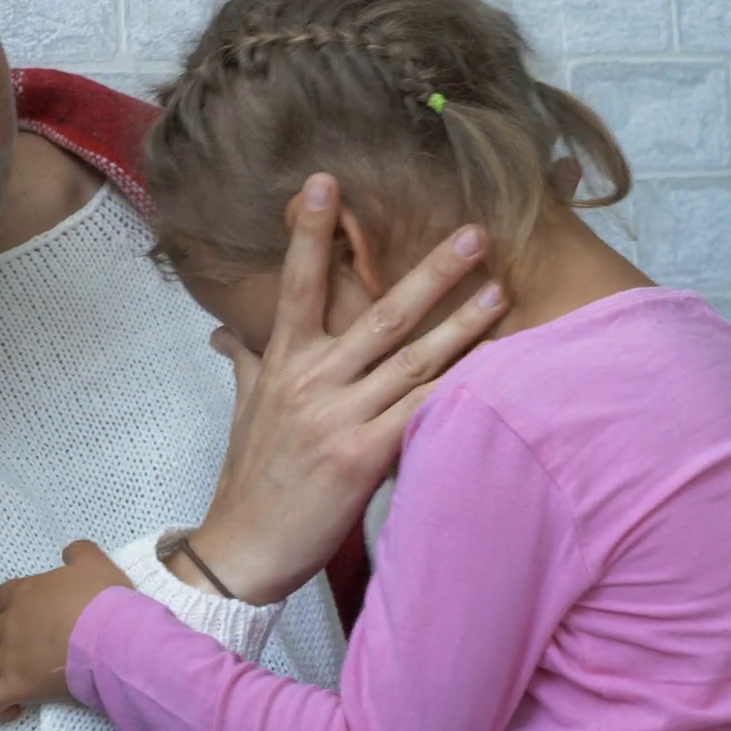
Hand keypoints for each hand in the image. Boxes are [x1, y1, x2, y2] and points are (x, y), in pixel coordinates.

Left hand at [0, 540, 130, 722]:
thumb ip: (78, 553)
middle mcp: (10, 624)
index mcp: (25, 594)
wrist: (113, 638)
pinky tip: (11, 708)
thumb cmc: (104, 600)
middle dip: (4, 641)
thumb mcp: (95, 564)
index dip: (12, 607)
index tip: (31, 616)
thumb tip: (68, 554)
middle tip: (30, 650)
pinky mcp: (16, 687)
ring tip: (15, 680)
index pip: (1, 598)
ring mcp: (9, 658)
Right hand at [175, 174, 505, 605]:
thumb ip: (246, 361)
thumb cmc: (248, 479)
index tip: (326, 182)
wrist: (242, 548)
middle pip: (379, 314)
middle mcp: (311, 381)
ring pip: (411, 359)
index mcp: (282, 363)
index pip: (298, 285)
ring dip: (462, 325)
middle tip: (473, 233)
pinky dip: (458, 390)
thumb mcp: (244, 411)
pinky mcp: (362, 456)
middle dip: (430, 272)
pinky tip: (493, 373)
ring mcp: (338, 417)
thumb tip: (229, 331)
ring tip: (501, 291)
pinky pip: (421, 413)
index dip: (310, 232)